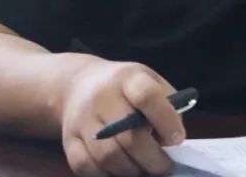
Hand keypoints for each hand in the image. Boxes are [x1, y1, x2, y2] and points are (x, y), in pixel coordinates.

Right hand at [59, 60, 184, 176]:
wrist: (78, 84)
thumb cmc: (123, 86)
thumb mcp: (149, 80)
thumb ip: (168, 104)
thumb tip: (174, 138)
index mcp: (127, 78)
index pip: (147, 96)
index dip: (166, 120)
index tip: (177, 138)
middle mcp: (101, 97)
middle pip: (129, 136)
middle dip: (153, 158)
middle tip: (164, 166)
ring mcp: (81, 120)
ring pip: (108, 156)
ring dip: (132, 170)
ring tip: (144, 169)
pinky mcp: (68, 141)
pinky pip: (87, 167)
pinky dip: (107, 175)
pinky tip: (121, 169)